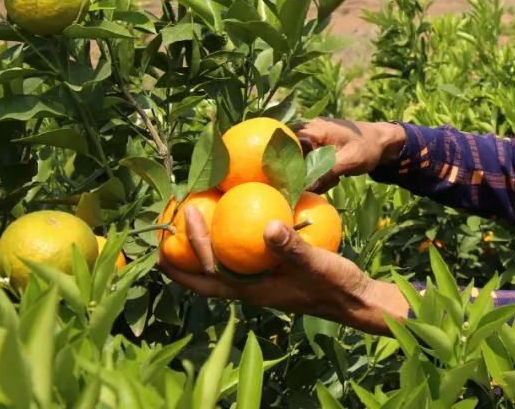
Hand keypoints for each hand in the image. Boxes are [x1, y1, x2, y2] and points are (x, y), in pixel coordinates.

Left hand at [158, 205, 409, 334]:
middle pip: (204, 281)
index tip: (187, 213)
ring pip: (219, 273)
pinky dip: (228, 249)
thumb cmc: (334, 285)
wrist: (354, 300)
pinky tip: (235, 228)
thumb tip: (268, 225)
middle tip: (160, 240)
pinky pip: (240, 264)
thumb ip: (292, 246)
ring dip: (200, 257)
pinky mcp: (272, 278)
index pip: (212, 270)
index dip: (194, 244)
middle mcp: (251, 290)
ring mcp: (260, 285)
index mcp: (254, 291)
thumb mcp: (316, 263)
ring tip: (188, 233)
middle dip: (179, 264)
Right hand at [295, 118, 405, 190]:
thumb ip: (325, 173)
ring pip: (302, 163)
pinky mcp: (319, 148)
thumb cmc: (368, 147)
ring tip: (335, 180)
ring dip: (314, 176)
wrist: (383, 142)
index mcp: (314, 129)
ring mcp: (314, 139)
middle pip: (292, 156)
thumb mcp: (348, 161)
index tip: (291, 180)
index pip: (285, 143)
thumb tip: (303, 189)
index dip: (284, 162)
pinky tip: (335, 178)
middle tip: (325, 183)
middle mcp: (310, 131)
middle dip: (304, 174)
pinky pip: (311, 164)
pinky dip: (320, 174)